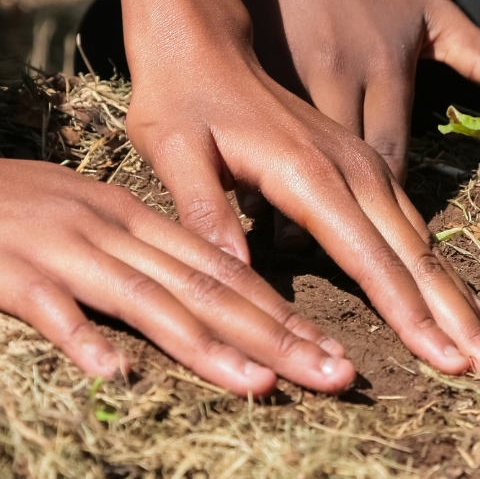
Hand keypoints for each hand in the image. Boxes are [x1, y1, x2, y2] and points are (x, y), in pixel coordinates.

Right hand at [0, 160, 356, 393]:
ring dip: (206, 347)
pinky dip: (82, 339)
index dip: (282, 313)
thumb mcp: (98, 219)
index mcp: (141, 222)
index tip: (332, 348)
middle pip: (208, 291)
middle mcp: (116, 234)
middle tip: (335, 374)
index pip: (228, 272)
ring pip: (148, 301)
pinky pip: (50, 307)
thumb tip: (209, 292)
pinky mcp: (11, 271)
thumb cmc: (26, 206)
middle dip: (276, 338)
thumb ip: (151, 256)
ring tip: (261, 385)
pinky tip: (116, 373)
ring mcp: (66, 251)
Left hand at [111, 0, 479, 380]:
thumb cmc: (183, 97)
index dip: (412, 318)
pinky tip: (450, 299)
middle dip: (461, 320)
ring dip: (459, 300)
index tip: (451, 363)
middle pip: (417, 257)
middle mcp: (354, 172)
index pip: (373, 260)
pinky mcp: (362, 167)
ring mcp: (364, 166)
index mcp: (311, 176)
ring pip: (423, 243)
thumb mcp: (173, 149)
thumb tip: (236, 279)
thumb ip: (205, 210)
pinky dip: (434, 270)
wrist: (205, 41)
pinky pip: (409, 225)